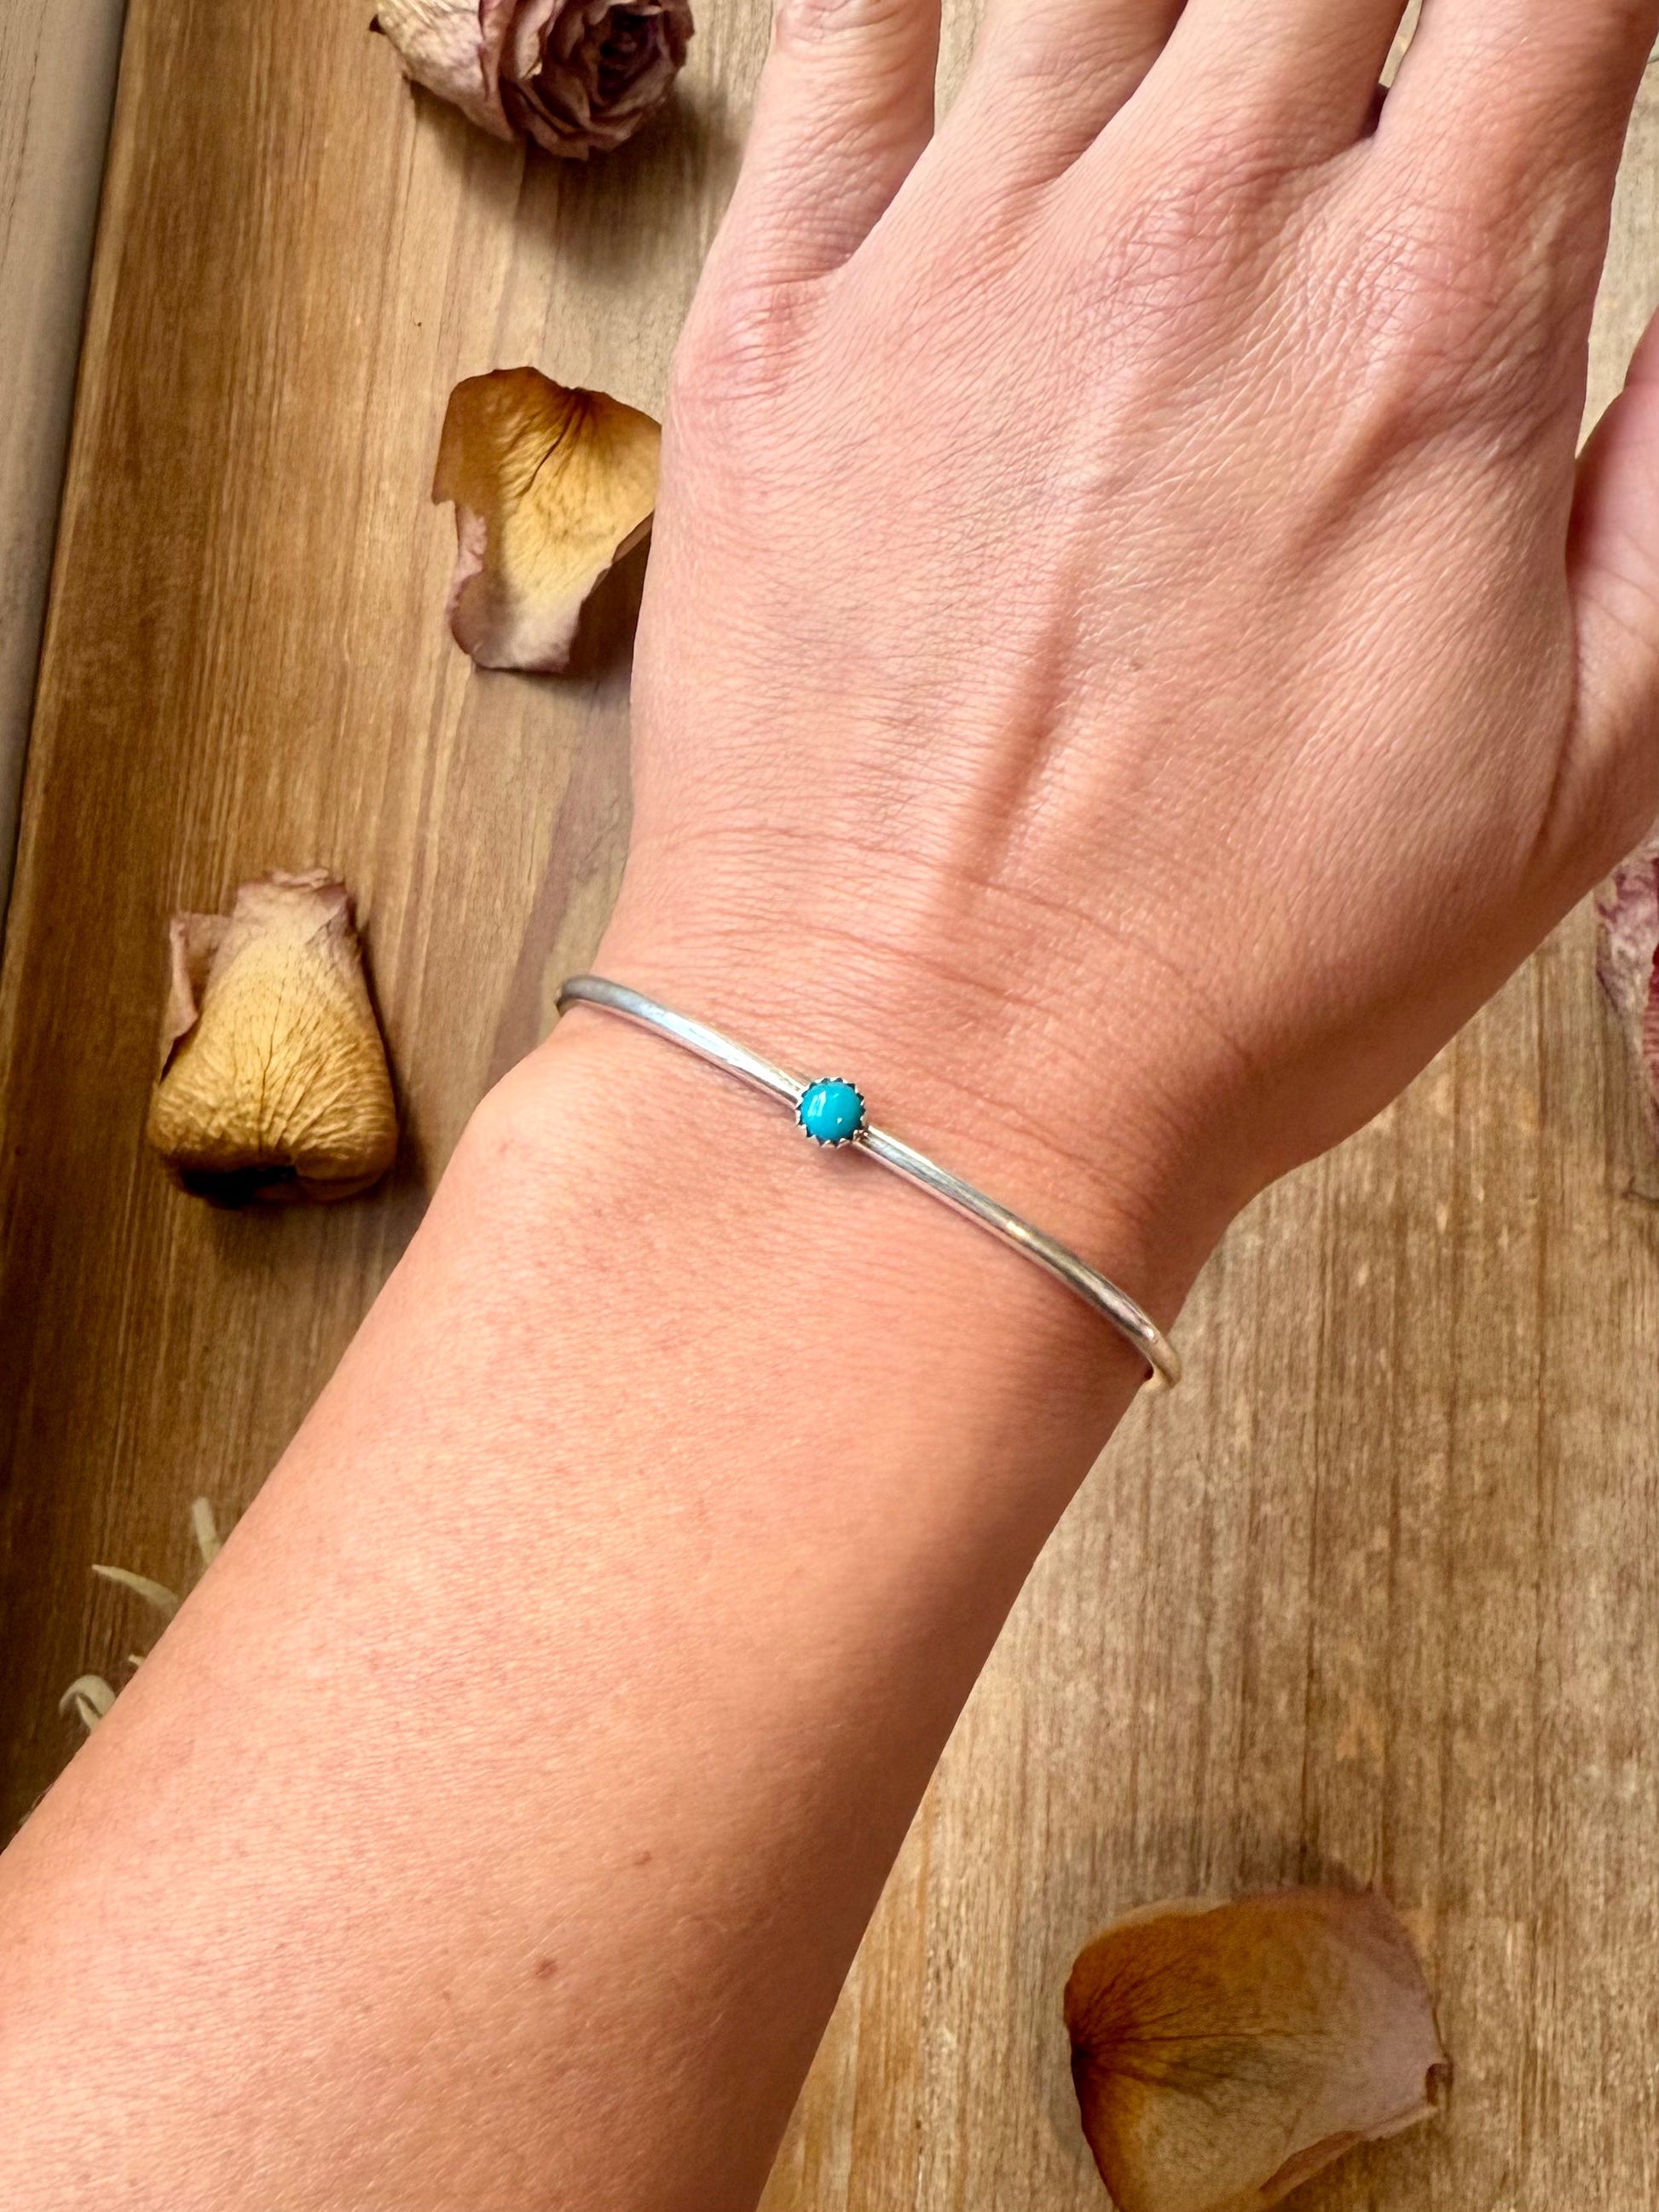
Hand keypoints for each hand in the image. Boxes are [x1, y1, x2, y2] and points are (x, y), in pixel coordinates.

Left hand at [597, 0, 1658, 1297]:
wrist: (927, 1076)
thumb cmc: (1244, 967)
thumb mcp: (1585, 763)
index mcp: (1422, 325)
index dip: (1560, 1)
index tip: (1538, 55)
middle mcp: (1193, 232)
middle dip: (1362, 4)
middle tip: (1340, 116)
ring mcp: (959, 262)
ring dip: (1173, 7)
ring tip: (1199, 88)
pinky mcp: (776, 326)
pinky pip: (838, 28)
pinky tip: (969, 35)